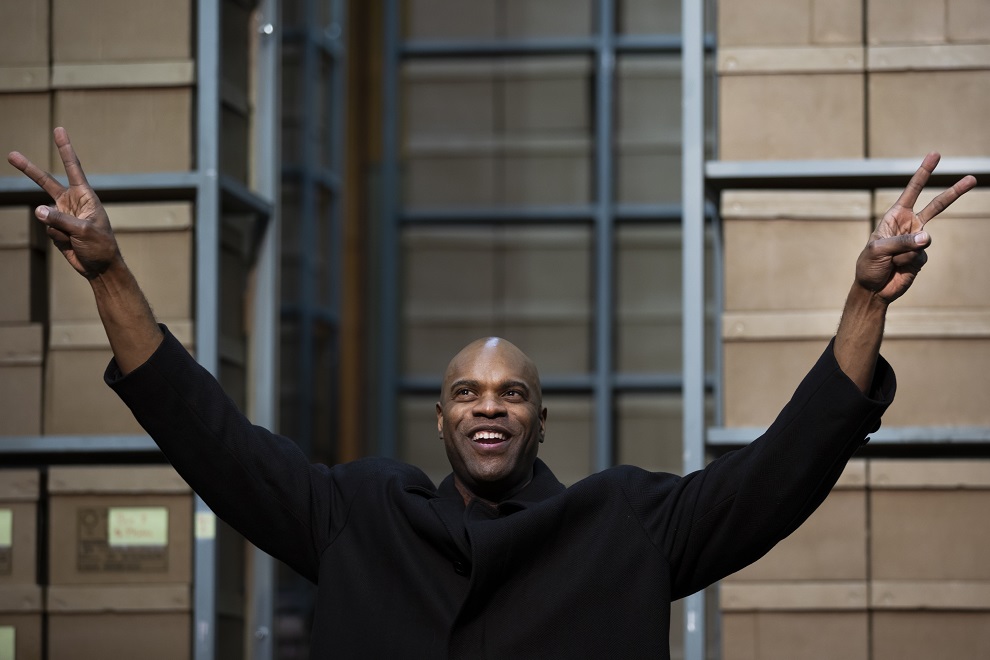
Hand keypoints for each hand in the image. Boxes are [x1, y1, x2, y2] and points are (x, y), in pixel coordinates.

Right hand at [7, 127, 119, 279]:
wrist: (99, 267)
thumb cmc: (100, 246)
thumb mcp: (83, 231)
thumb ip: (60, 219)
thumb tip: (37, 210)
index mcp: (85, 196)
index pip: (73, 168)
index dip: (65, 149)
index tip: (59, 130)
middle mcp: (72, 202)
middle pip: (46, 182)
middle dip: (29, 170)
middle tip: (11, 155)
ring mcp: (62, 214)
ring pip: (45, 214)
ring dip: (58, 227)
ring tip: (76, 238)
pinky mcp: (56, 227)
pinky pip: (48, 228)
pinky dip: (58, 237)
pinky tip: (71, 243)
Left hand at [856, 152, 976, 303]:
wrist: (874, 289)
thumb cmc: (868, 266)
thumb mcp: (877, 250)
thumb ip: (902, 242)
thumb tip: (927, 238)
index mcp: (895, 217)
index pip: (912, 191)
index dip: (923, 173)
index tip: (935, 154)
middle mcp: (909, 225)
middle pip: (937, 206)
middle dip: (954, 192)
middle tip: (972, 178)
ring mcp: (918, 241)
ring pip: (924, 240)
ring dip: (905, 253)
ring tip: (891, 261)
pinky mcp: (922, 256)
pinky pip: (921, 256)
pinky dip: (908, 263)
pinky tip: (898, 268)